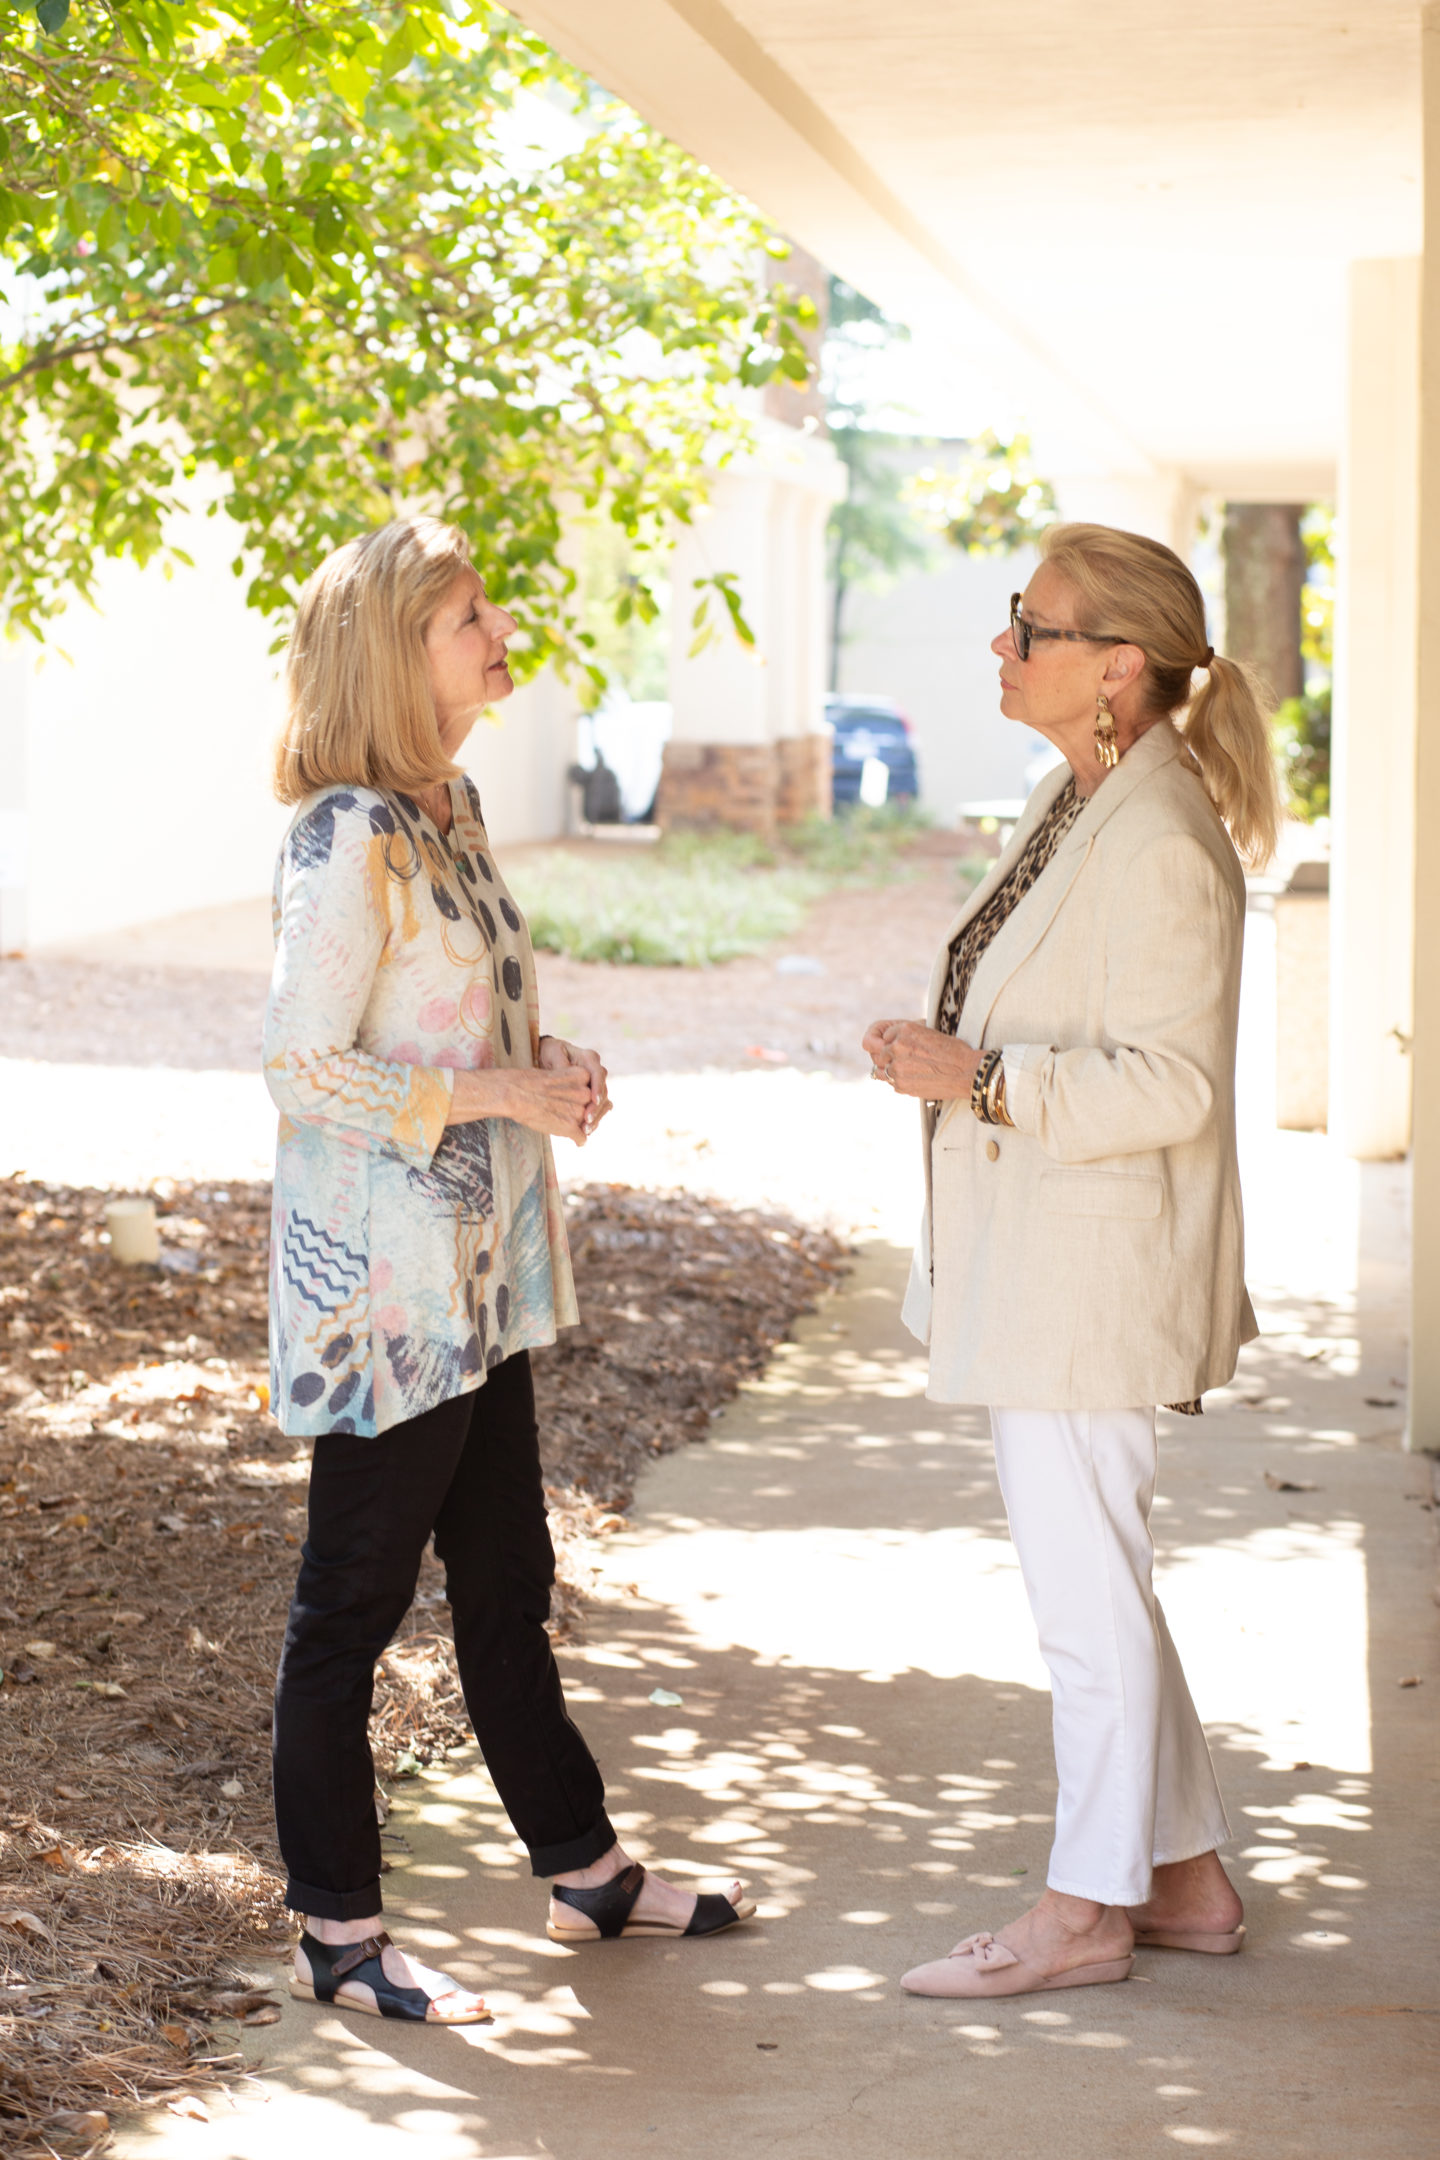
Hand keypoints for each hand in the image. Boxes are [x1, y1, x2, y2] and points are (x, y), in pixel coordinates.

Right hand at [446, 1064, 593, 1144]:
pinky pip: (582, 1137)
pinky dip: (579, 1140)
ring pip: (585, 1123)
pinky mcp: (570, 1127)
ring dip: (577, 1125)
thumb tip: (585, 1095)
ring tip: (563, 1124)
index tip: (568, 1100)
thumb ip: (571, 1084)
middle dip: (580, 1112)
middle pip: (588, 1107)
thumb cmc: (528, 1082)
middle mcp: (583, 1093)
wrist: (513, 1093)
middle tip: (564, 1113)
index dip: (580, 1098)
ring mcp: (578, 1110)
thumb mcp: (554, 1075)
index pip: (589, 1090)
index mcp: (582, 1075)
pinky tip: (575, 1140)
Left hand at [539, 1034, 611, 1139]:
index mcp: (589, 1058)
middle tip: (587, 1121)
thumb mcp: (552, 1053)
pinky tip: (584, 1131)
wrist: (548, 1056)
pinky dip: (592, 1120)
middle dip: (597, 1108)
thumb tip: (567, 1073)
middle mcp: (596, 1072)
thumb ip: (562, 1064)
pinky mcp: (591, 1096)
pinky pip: (596, 1109)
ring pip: (603, 1103)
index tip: (593, 1100)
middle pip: (603, 1092)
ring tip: (586, 1130)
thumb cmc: (549, 1052)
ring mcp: (595, 1085)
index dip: (598, 1088)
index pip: (598, 1074)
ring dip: (596, 1117)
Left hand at [862, 1018, 981, 1101]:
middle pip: (878, 1053)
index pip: (884, 1036)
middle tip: (898, 1061)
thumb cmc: (953, 1051)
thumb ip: (906, 1036)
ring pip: (880, 1069)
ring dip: (889, 1070)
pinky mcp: (901, 1085)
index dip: (889, 1042)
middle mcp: (897, 1046)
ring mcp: (897, 1067)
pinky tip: (913, 1079)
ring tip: (904, 1071)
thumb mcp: (928, 1032)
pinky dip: (898, 1081)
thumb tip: (888, 1042)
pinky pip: (890, 1082)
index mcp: (905, 1029)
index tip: (897, 1047)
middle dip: (886, 1056)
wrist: (967, 1072)